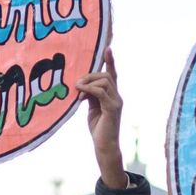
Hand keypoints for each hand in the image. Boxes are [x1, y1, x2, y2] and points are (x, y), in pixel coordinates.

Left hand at [76, 47, 124, 188]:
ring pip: (104, 81)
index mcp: (113, 95)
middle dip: (90, 75)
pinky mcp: (112, 108)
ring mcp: (116, 102)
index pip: (112, 74)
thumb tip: (82, 84)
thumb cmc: (98, 128)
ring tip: (78, 90)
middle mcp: (117, 96)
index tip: (107, 48)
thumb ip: (90, 95)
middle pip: (106, 75)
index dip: (110, 61)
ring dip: (88, 83)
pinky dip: (89, 89)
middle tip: (77, 84)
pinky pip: (101, 92)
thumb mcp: (92, 108)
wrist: (105, 146)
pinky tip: (81, 94)